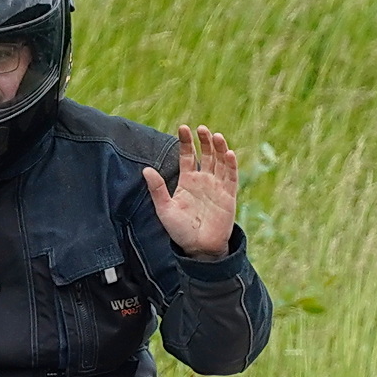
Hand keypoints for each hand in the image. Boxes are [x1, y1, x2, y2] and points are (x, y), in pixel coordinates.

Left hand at [143, 124, 236, 259]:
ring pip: (220, 162)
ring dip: (219, 148)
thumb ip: (157, 189)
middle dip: (204, 141)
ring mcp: (217, 186)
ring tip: (215, 135)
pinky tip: (229, 153)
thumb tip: (145, 169)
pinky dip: (230, 165)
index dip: (186, 142)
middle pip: (206, 155)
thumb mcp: (164, 209)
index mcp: (187, 181)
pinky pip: (231, 177)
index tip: (183, 128)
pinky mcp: (229, 195)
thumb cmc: (180, 231)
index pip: (187, 156)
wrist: (198, 248)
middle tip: (201, 128)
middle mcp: (203, 180)